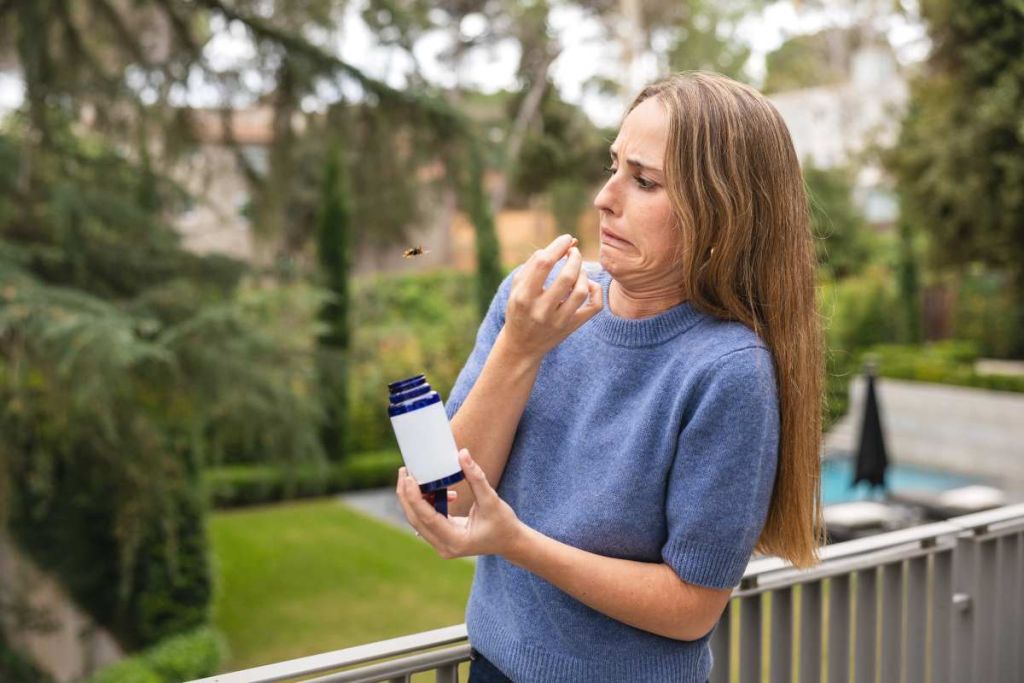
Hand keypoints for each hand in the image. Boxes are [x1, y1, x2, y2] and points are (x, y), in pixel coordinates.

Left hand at [395, 449, 523, 558]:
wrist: (510, 541)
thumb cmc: (503, 523)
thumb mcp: (491, 499)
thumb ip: (476, 477)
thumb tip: (462, 453)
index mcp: (456, 541)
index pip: (427, 517)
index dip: (415, 497)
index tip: (409, 477)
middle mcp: (444, 547)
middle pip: (415, 519)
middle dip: (407, 495)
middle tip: (405, 470)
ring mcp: (441, 545)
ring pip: (418, 520)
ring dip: (415, 498)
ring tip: (418, 476)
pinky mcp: (442, 538)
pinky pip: (426, 520)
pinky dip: (426, 503)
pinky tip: (439, 491)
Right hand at [501, 234, 602, 359]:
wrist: (521, 346)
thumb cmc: (519, 308)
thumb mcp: (517, 287)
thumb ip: (533, 264)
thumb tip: (560, 245)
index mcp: (524, 296)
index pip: (544, 263)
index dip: (558, 246)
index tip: (566, 239)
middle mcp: (541, 310)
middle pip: (566, 276)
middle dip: (575, 257)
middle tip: (574, 251)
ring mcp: (558, 321)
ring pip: (581, 291)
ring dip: (583, 273)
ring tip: (578, 268)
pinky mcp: (572, 327)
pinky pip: (594, 307)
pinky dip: (596, 291)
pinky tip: (588, 284)